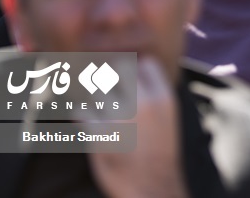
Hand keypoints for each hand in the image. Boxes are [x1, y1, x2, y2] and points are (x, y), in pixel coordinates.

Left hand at [88, 57, 187, 197]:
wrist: (153, 187)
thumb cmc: (160, 155)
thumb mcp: (168, 120)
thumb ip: (153, 96)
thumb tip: (135, 73)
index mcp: (163, 99)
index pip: (147, 64)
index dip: (136, 67)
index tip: (128, 75)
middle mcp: (142, 103)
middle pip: (119, 70)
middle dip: (111, 77)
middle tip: (107, 86)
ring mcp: (120, 117)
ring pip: (97, 91)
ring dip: (95, 98)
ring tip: (98, 108)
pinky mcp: (99, 134)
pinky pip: (81, 113)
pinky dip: (81, 116)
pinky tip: (86, 122)